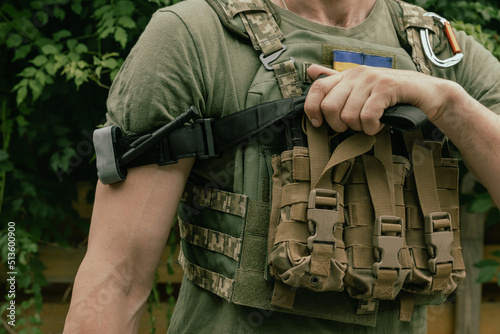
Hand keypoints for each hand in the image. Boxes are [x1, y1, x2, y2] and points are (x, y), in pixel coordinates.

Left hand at [304, 64, 451, 134]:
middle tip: (355, 126)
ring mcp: (372, 79)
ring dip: (360, 128)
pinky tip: (381, 124)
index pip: (317, 88)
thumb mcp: (361, 89)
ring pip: (348, 116)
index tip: (318, 123)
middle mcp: (357, 74)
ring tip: (372, 123)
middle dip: (339, 125)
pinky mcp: (387, 87)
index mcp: (347, 75)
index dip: (312, 108)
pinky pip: (367, 116)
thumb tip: (311, 71)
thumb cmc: (391, 96)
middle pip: (329, 107)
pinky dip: (373, 127)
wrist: (428, 95)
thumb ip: (337, 81)